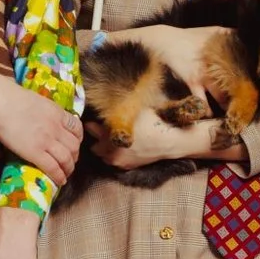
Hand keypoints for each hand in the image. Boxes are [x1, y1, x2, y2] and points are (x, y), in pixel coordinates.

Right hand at [0, 68, 78, 186]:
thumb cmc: (10, 97)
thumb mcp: (38, 101)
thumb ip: (45, 112)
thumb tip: (43, 117)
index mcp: (58, 113)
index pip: (77, 128)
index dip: (78, 139)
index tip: (74, 145)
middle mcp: (56, 128)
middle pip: (74, 146)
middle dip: (74, 157)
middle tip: (69, 162)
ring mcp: (47, 141)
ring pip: (66, 159)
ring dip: (68, 169)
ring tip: (65, 174)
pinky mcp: (35, 152)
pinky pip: (52, 167)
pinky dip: (58, 176)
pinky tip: (59, 181)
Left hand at [86, 105, 240, 170]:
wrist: (169, 142)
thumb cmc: (153, 123)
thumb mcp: (136, 108)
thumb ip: (122, 103)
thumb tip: (111, 91)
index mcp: (109, 134)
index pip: (90, 128)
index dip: (94, 122)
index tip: (97, 119)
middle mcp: (110, 150)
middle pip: (93, 145)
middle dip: (97, 138)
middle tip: (105, 130)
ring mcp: (118, 161)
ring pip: (102, 155)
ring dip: (105, 148)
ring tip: (113, 140)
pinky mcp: (126, 167)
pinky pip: (113, 162)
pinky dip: (115, 156)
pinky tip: (123, 148)